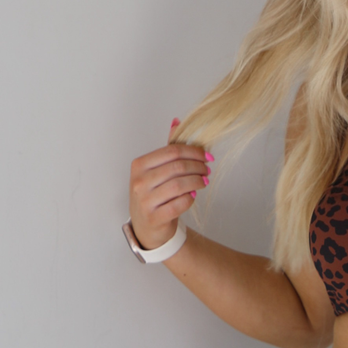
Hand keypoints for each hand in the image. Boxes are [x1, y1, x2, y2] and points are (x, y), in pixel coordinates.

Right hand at [127, 119, 211, 249]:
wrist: (146, 226)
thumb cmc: (154, 194)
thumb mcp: (156, 170)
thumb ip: (167, 149)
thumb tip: (177, 121)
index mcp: (139, 165)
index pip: (171, 152)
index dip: (193, 152)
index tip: (207, 156)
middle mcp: (139, 181)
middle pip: (177, 167)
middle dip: (197, 167)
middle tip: (208, 170)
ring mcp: (145, 200)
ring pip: (179, 185)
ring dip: (197, 182)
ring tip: (204, 181)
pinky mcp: (154, 217)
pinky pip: (179, 204)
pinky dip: (190, 198)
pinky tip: (193, 195)